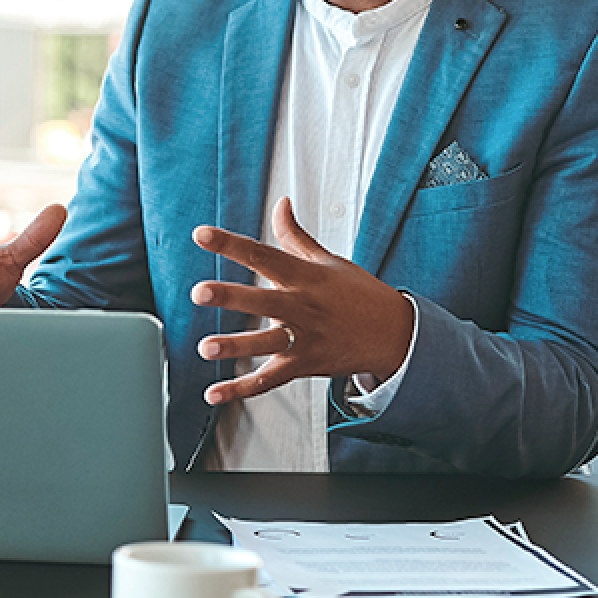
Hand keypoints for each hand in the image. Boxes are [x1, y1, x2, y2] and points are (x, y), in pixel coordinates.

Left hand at [190, 197, 413, 404]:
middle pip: (263, 300)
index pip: (263, 254)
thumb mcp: (329, 262)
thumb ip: (295, 236)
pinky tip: (213, 393)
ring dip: (235, 346)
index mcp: (305, 276)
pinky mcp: (305, 365)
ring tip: (205, 347)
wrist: (398, 335)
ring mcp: (305, 338)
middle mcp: (303, 307)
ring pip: (266, 343)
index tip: (201, 235)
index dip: (231, 244)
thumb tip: (280, 204)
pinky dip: (241, 389)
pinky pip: (270, 380)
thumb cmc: (359, 294)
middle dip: (230, 296)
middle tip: (199, 292)